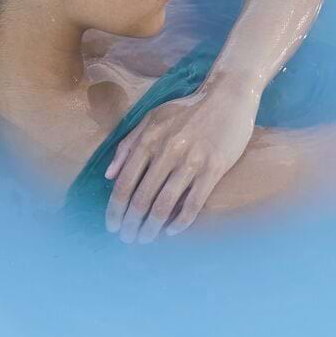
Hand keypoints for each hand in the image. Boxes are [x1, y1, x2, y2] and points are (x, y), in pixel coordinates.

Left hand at [104, 81, 259, 240]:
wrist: (227, 97)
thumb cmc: (187, 110)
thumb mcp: (151, 119)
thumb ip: (127, 145)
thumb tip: (108, 175)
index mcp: (148, 140)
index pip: (124, 183)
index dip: (115, 209)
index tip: (111, 226)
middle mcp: (166, 152)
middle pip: (141, 199)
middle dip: (130, 224)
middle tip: (127, 239)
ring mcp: (191, 162)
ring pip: (164, 204)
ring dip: (151, 228)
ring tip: (145, 239)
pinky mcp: (213, 169)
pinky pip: (193, 203)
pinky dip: (180, 222)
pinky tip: (172, 231)